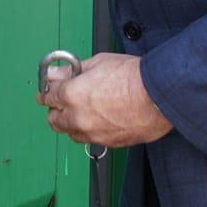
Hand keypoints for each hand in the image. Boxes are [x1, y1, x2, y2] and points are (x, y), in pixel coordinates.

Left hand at [38, 53, 171, 150]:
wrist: (159, 96)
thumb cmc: (133, 77)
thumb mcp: (98, 62)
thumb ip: (72, 71)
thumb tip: (56, 73)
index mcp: (71, 95)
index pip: (47, 97)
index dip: (46, 92)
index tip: (48, 90)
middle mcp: (77, 118)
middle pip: (54, 120)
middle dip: (56, 110)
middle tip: (63, 101)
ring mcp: (92, 134)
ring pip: (71, 133)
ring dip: (71, 123)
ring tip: (83, 111)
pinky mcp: (108, 143)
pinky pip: (91, 140)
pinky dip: (90, 131)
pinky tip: (100, 119)